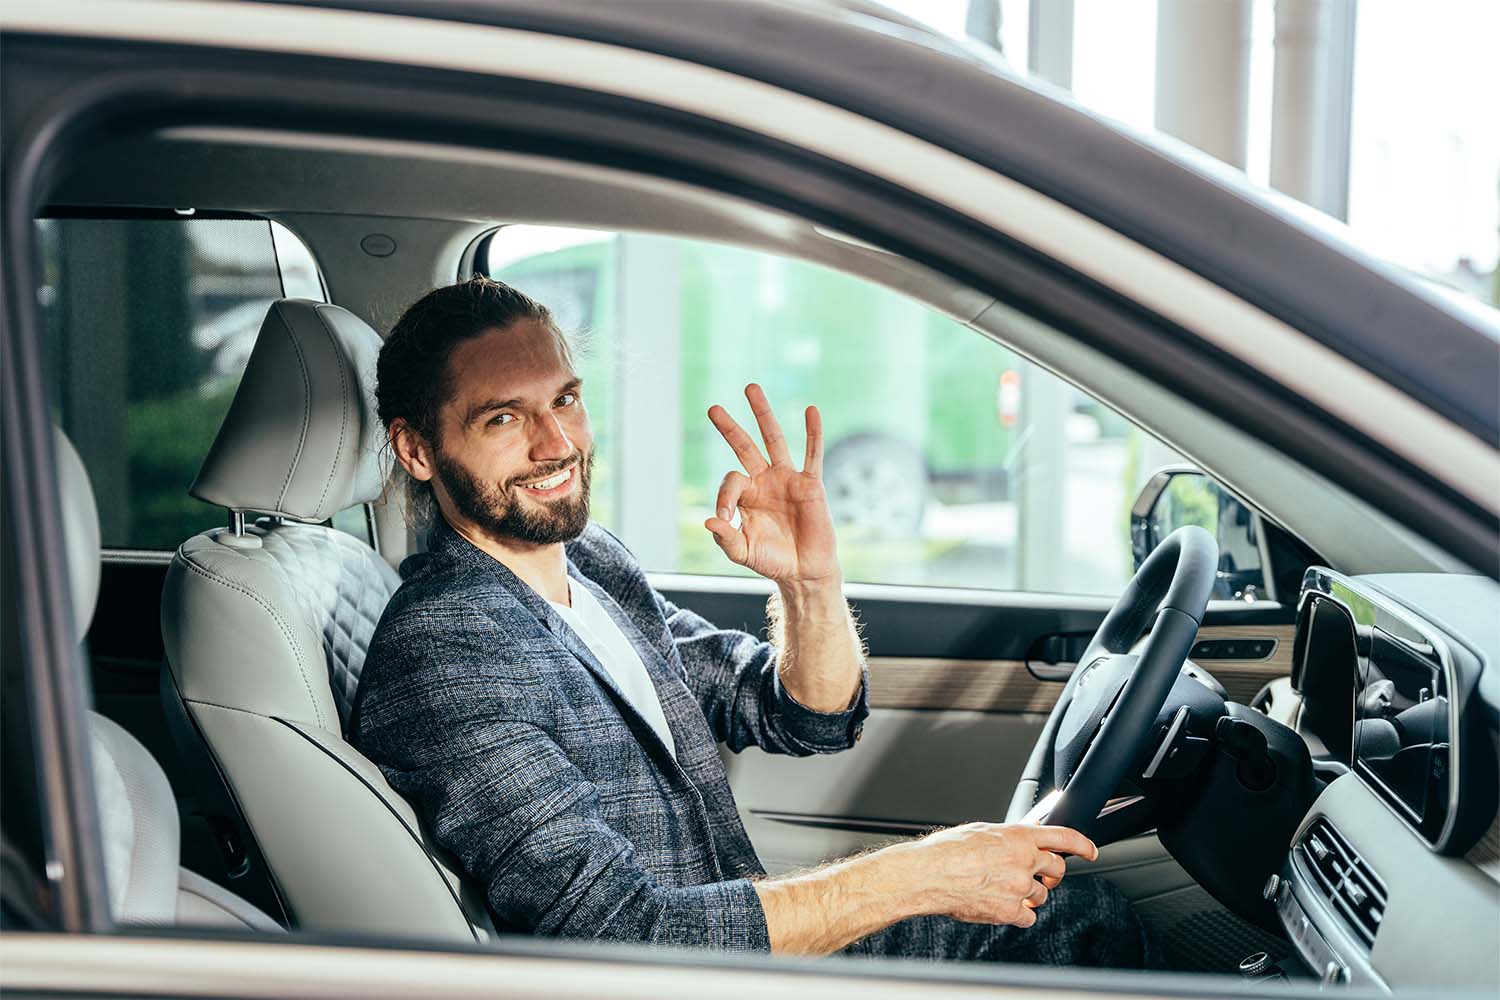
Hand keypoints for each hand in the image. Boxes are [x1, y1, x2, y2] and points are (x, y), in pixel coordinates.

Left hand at [705, 384, 838, 585]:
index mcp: (746, 495)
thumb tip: (708, 519)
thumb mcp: (743, 552)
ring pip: (774, 440)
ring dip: (763, 415)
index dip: (724, 497)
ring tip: (751, 389)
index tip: (724, 517)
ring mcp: (787, 479)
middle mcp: (764, 481)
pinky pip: (812, 454)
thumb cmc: (772, 561)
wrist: (803, 571)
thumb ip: (725, 538)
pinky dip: (813, 432)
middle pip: (745, 446)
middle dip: (730, 428)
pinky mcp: (810, 484)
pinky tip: (811, 410)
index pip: (730, 481)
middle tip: (712, 409)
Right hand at [900, 822, 1097, 927]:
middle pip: (1057, 869)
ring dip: (1029, 894)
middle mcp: (1023, 860)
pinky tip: (1001, 906)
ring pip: (1042, 895)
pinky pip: (1027, 916)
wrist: (929, 874)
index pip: (1062, 836)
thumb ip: (1008, 835)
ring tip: (1004, 890)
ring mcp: (1018, 886)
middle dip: (1052, 875)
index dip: (1082, 844)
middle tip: (1043, 878)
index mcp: (1017, 836)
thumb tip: (1024, 835)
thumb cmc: (947, 851)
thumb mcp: (982, 831)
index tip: (1090, 851)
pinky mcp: (1010, 910)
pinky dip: (1018, 914)